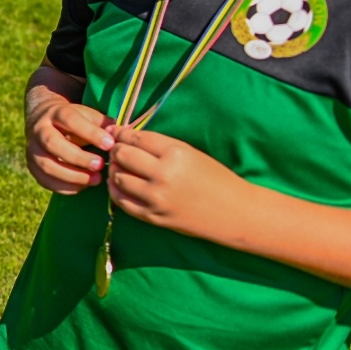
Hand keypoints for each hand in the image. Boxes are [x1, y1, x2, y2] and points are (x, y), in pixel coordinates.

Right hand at [26, 90, 111, 194]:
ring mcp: (32, 149)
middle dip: (78, 157)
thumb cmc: (76, 121)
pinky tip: (84, 186)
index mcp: (55, 112)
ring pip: (46, 165)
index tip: (110, 144)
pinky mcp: (32, 166)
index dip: (90, 133)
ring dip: (72, 176)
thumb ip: (103, 124)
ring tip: (96, 180)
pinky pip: (45, 180)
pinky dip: (65, 187)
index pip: (70, 120)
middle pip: (52, 143)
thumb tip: (121, 135)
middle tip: (100, 165)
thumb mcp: (88, 115)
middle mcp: (39, 129)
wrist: (45, 122)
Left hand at [106, 127, 250, 241]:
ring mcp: (156, 197)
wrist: (235, 212)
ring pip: (117, 177)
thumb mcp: (191, 153)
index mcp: (175, 153)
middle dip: (116, 150)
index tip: (117, 133)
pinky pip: (121, 201)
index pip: (135, 138)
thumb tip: (126, 136)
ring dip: (115, 170)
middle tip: (117, 150)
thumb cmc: (215, 178)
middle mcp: (163, 174)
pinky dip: (116, 190)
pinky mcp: (153, 216)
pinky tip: (120, 185)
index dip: (122, 134)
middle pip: (122, 155)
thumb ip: (159, 146)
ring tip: (120, 167)